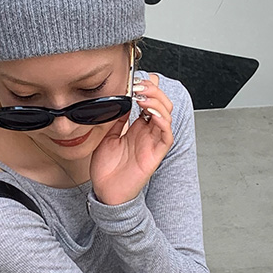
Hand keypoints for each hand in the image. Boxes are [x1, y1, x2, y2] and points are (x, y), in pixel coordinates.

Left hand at [90, 74, 173, 204]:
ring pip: (166, 115)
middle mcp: (148, 133)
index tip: (133, 80)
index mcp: (137, 127)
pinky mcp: (156, 153)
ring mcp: (153, 142)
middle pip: (161, 104)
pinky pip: (166, 134)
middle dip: (152, 91)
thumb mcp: (107, 136)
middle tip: (138, 86)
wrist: (106, 191)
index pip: (149, 101)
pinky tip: (150, 113)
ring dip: (156, 102)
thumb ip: (116, 119)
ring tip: (142, 97)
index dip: (146, 88)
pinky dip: (162, 120)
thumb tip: (120, 99)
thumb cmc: (107, 168)